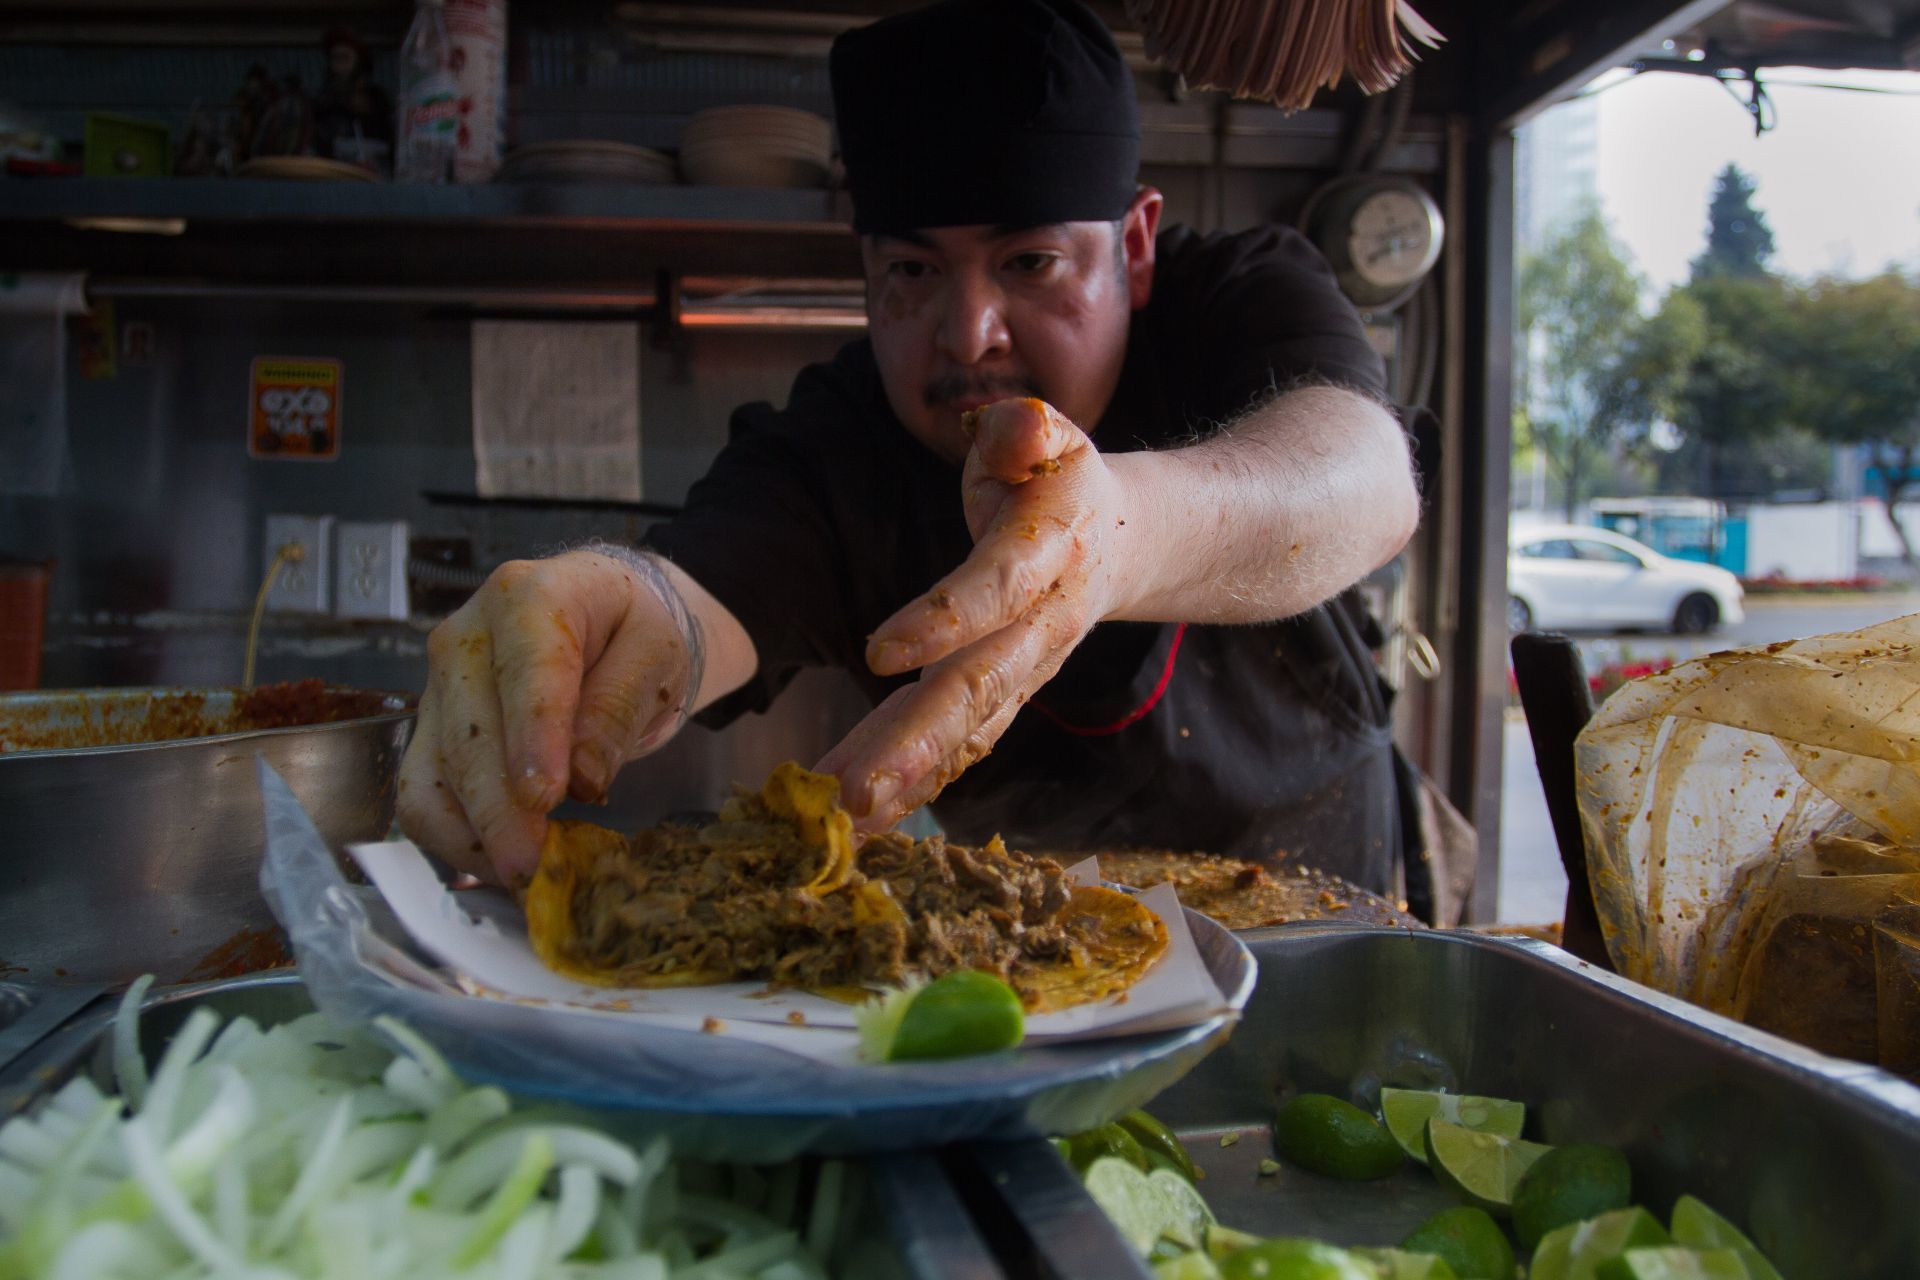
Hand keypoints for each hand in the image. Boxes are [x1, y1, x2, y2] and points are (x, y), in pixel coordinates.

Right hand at [394, 547, 700, 885]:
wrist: (602, 618)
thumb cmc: (630, 631)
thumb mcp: (654, 654)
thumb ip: (619, 706)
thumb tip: (584, 776)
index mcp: (527, 597)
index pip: (525, 673)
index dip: (532, 739)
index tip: (545, 798)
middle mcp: (465, 636)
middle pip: (469, 733)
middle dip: (499, 810)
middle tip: (535, 868)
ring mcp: (438, 683)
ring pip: (434, 772)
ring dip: (472, 833)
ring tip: (525, 874)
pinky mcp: (430, 726)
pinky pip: (421, 793)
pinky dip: (453, 836)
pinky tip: (499, 860)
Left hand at [817, 397, 1135, 828]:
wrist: (1124, 542)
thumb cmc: (1060, 479)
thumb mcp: (1051, 436)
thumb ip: (1029, 433)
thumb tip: (1015, 432)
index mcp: (1049, 552)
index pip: (996, 589)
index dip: (943, 619)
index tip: (878, 651)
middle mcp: (1042, 624)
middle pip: (979, 686)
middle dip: (915, 740)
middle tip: (854, 790)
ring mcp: (1025, 670)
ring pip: (967, 728)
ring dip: (907, 774)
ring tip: (845, 815)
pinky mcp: (1004, 696)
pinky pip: (960, 743)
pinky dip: (915, 782)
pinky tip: (865, 819)